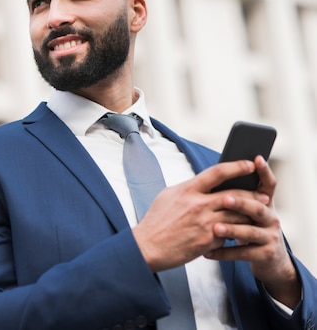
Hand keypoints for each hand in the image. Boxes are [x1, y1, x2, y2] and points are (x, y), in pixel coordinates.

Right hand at [132, 159, 259, 271]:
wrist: (148, 247)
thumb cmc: (156, 221)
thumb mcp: (167, 196)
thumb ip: (188, 188)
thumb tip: (203, 182)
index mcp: (188, 190)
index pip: (218, 172)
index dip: (237, 166)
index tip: (249, 164)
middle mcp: (199, 205)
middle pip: (235, 195)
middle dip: (253, 194)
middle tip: (263, 195)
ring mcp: (205, 224)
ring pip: (237, 215)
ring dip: (250, 214)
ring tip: (258, 213)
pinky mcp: (209, 242)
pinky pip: (229, 234)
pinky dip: (236, 232)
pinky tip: (240, 232)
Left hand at [204, 156, 300, 308]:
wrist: (267, 258)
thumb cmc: (247, 226)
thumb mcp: (244, 211)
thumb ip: (234, 195)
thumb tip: (213, 176)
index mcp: (264, 202)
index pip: (268, 184)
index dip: (264, 171)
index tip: (256, 159)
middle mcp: (271, 217)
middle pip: (257, 207)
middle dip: (241, 202)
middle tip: (224, 199)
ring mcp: (269, 236)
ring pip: (250, 231)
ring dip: (231, 229)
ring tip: (215, 229)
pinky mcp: (264, 254)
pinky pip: (242, 253)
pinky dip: (223, 252)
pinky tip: (207, 252)